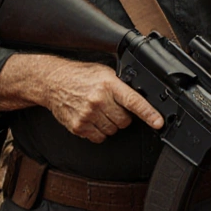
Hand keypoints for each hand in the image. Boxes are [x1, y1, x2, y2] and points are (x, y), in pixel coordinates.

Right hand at [0, 54, 164, 143]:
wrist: (53, 82)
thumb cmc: (79, 75)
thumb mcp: (103, 72)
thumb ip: (120, 85)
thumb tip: (140, 98)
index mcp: (108, 84)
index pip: (133, 101)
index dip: (148, 113)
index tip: (158, 122)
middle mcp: (98, 100)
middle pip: (124, 121)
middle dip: (122, 116)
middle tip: (111, 106)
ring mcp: (88, 115)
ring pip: (112, 131)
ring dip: (110, 124)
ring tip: (99, 110)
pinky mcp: (79, 127)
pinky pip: (99, 138)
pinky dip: (98, 131)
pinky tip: (91, 118)